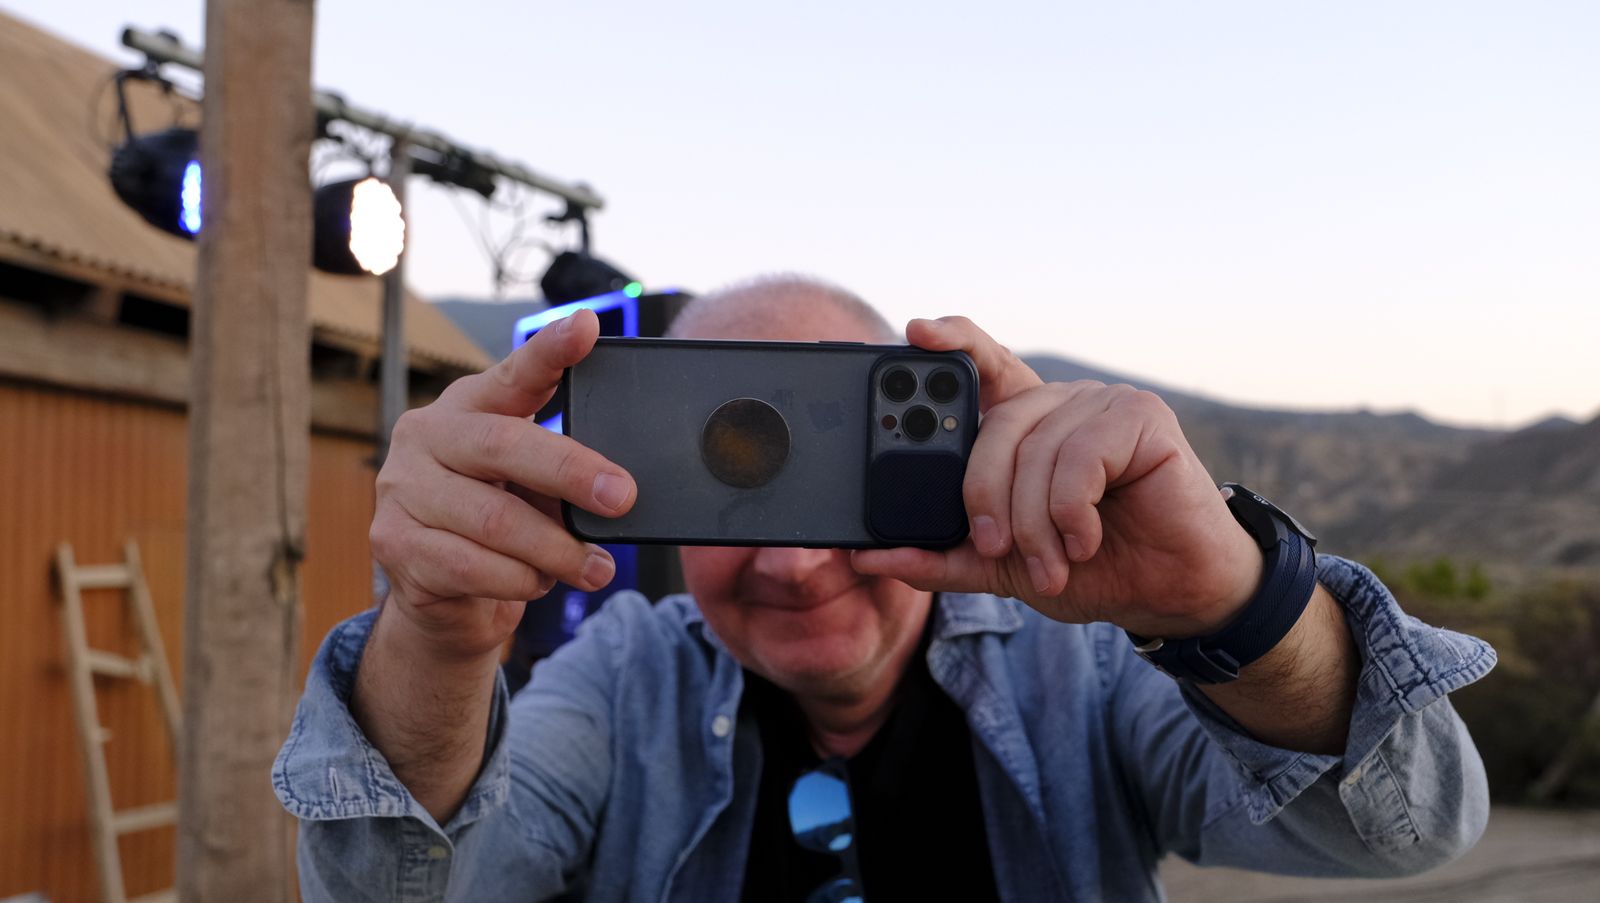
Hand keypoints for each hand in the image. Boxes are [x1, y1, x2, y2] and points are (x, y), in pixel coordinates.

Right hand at [368, 309, 636, 661]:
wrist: (440, 595)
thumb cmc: (498, 526)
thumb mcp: (529, 486)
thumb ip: (558, 473)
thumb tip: (615, 490)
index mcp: (468, 406)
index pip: (513, 373)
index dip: (550, 351)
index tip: (586, 327)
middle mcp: (425, 435)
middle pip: (504, 446)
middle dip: (571, 473)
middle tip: (622, 498)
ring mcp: (402, 489)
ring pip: (495, 519)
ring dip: (557, 550)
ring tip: (595, 568)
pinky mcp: (394, 543)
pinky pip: (474, 565)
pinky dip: (521, 579)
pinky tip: (540, 581)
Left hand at [850, 317, 1263, 638]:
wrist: (1171, 593)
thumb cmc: (1092, 568)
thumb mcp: (1003, 568)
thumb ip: (940, 558)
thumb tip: (868, 557)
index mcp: (1025, 426)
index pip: (980, 367)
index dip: (950, 342)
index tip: (915, 332)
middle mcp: (1059, 403)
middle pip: (994, 427)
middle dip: (984, 495)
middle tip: (992, 547)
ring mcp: (1101, 402)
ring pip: (1036, 451)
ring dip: (1035, 523)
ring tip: (1051, 565)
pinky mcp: (1142, 416)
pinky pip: (1080, 457)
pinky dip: (1073, 511)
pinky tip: (1086, 540)